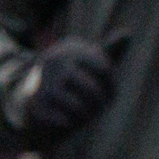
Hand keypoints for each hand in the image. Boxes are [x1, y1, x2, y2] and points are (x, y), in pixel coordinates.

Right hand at [0, 34, 130, 148]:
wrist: (30, 93)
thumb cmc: (70, 77)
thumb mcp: (88, 60)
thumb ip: (108, 49)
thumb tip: (128, 34)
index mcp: (72, 50)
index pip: (104, 69)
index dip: (111, 85)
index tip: (108, 92)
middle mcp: (56, 63)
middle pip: (93, 90)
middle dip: (99, 103)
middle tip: (98, 108)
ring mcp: (44, 83)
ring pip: (79, 107)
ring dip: (85, 115)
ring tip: (83, 113)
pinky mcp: (35, 105)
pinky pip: (64, 121)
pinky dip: (69, 124)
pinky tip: (66, 120)